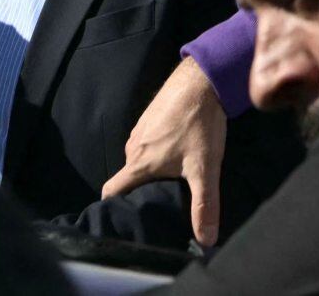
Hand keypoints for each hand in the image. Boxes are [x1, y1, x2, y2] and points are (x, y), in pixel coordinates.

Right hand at [103, 58, 227, 244]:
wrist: (203, 78)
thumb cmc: (200, 123)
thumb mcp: (205, 168)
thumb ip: (205, 205)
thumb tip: (207, 240)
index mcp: (139, 163)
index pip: (111, 191)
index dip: (113, 207)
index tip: (123, 219)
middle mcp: (133, 146)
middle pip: (128, 177)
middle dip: (138, 191)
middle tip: (158, 203)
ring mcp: (140, 129)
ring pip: (138, 158)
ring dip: (149, 170)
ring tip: (170, 180)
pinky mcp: (151, 116)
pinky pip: (147, 141)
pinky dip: (156, 151)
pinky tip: (177, 153)